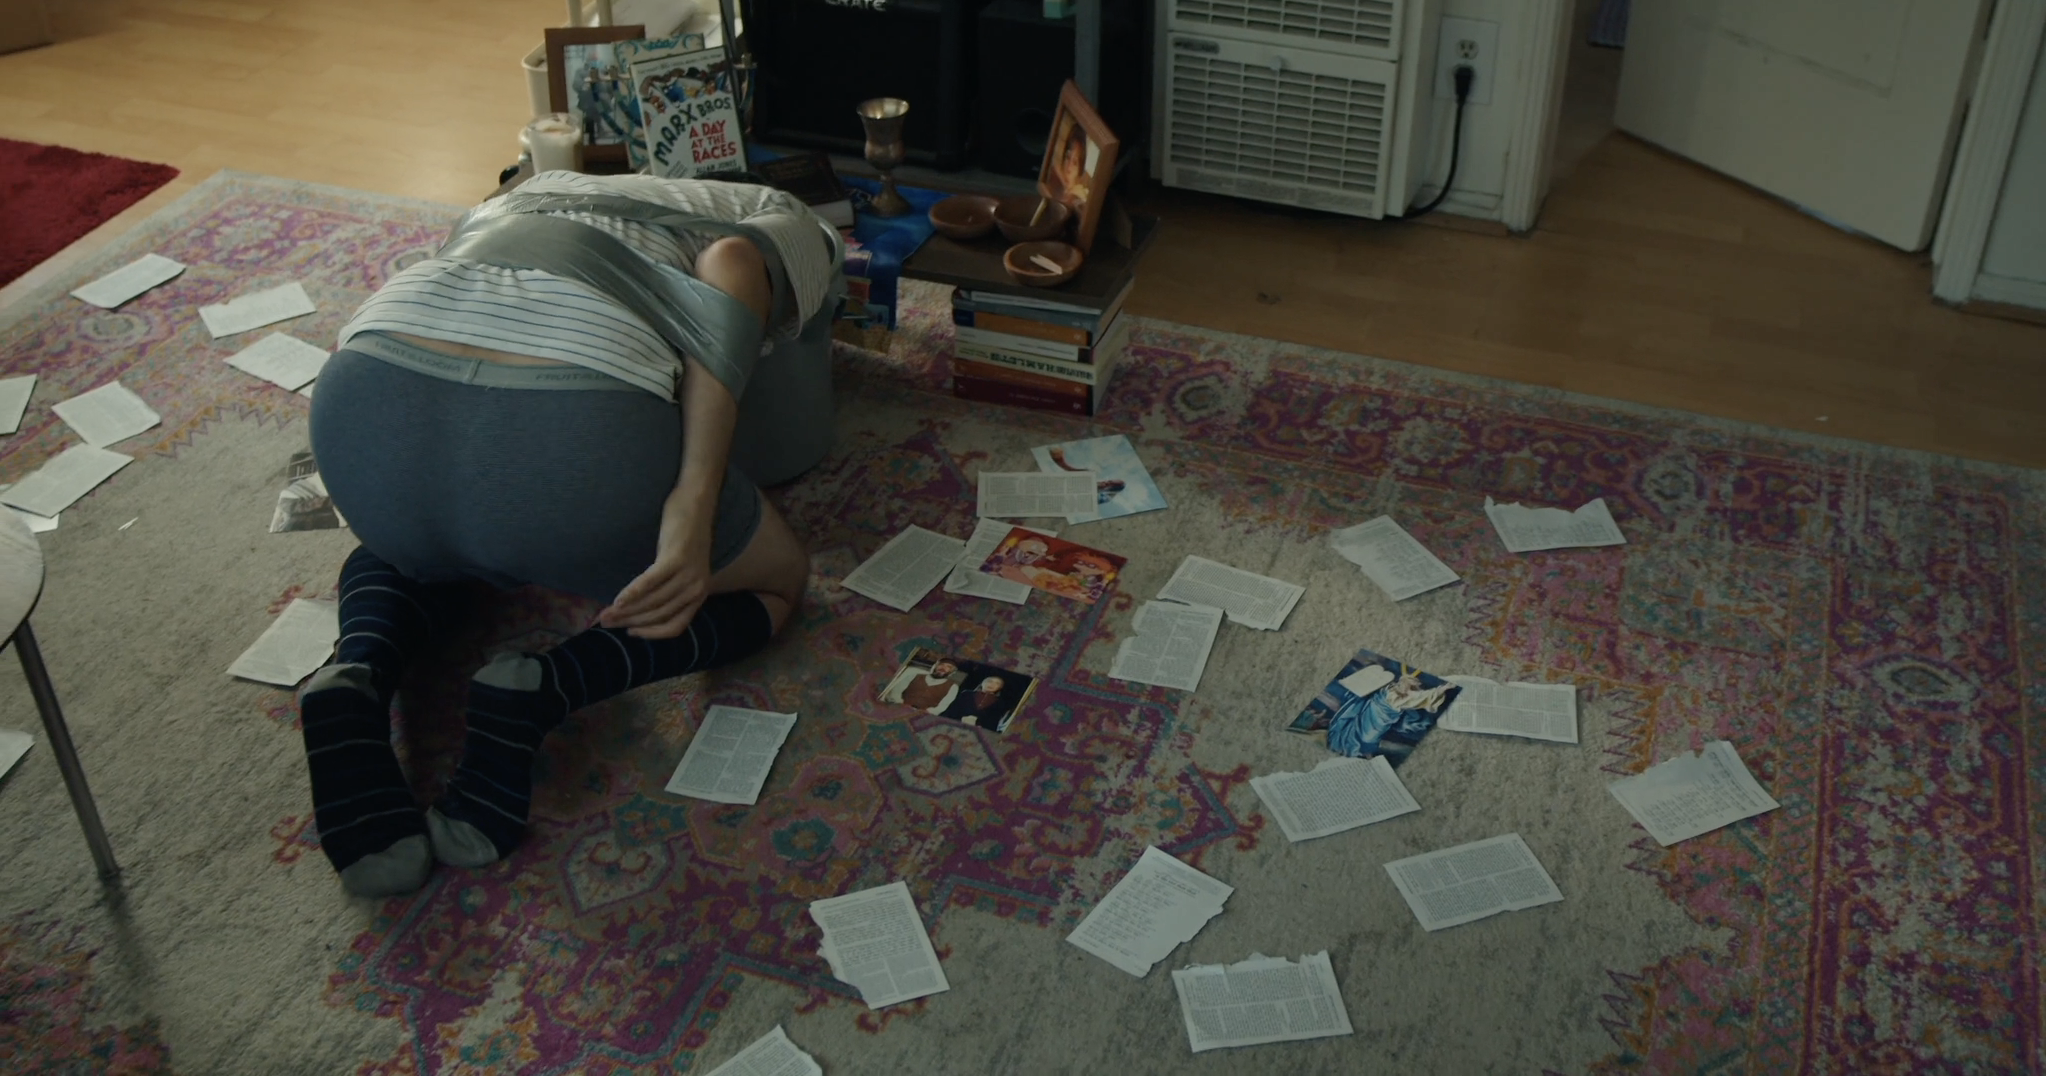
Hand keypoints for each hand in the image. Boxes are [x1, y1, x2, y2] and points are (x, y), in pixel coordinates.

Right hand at [598, 503, 712, 638]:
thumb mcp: (683, 569)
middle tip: (605, 622)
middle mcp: (697, 589)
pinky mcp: (677, 559)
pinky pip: (651, 582)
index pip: (674, 627)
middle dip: (629, 621)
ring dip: (626, 610)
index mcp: (699, 595)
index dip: (650, 633)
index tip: (630, 633)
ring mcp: (688, 574)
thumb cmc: (684, 536)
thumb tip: (639, 609)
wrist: (696, 505)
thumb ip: (670, 590)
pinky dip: (632, 593)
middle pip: (659, 615)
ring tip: (605, 613)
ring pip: (653, 601)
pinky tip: (618, 599)